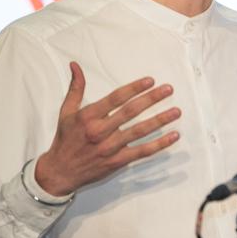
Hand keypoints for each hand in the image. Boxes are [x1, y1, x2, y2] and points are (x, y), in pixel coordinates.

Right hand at [34, 62, 181, 196]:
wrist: (60, 172)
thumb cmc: (65, 140)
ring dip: (160, 121)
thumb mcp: (66, 112)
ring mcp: (109, 148)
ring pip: (139, 131)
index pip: (115, 99)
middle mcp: (99, 131)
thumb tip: (75, 66)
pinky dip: (159, 144)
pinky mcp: (117, 162)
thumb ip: (75, 88)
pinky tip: (173, 136)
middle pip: (130, 112)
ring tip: (176, 111)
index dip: (134, 88)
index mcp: (88, 117)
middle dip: (151, 99)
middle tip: (168, 89)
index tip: (150, 81)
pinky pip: (142, 152)